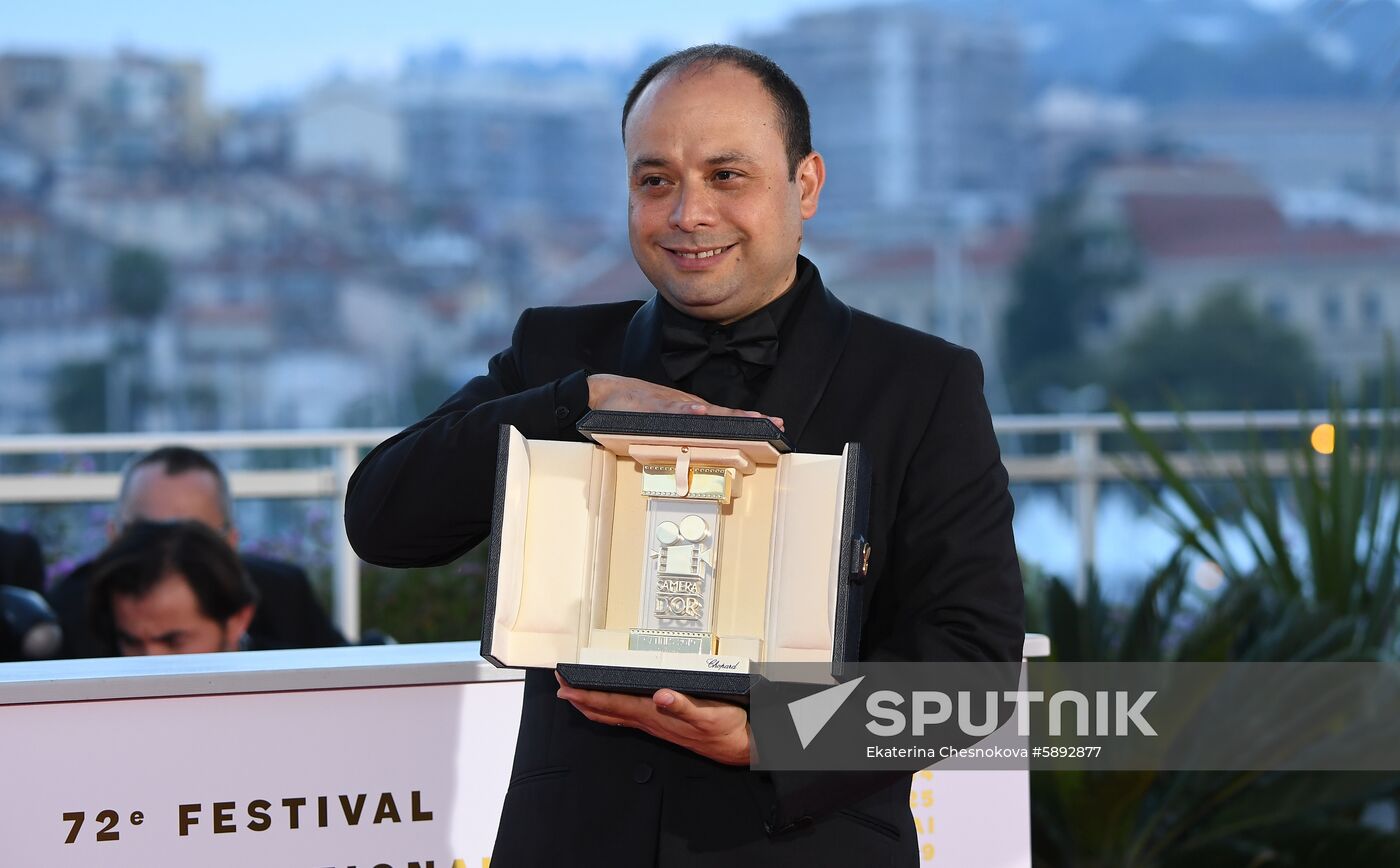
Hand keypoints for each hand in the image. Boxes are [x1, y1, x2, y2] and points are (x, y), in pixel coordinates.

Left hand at [555, 672, 751, 765]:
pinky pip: (628, 719)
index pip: (614, 704)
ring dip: (594, 706)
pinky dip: (612, 711)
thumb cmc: (728, 730)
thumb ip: (683, 704)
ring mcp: (656, 726)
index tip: (566, 686)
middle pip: (608, 711)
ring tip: (577, 697)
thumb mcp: (709, 714)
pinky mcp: (664, 726)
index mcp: (656, 715)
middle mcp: (651, 722)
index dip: (588, 695)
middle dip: (582, 699)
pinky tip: (611, 709)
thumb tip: (660, 695)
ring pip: (615, 716)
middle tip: (561, 687)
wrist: (744, 747)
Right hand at [586, 374, 783, 430]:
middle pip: (725, 414)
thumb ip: (684, 428)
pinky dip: (687, 411)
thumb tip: (704, 443)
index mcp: (692, 412)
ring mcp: (672, 406)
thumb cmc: (634, 406)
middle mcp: (688, 407)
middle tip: (776, 424)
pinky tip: (700, 412)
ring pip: (706, 412)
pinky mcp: (653, 407)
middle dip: (752, 419)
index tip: (774, 426)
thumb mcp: (664, 419)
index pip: (727, 417)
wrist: (604, 392)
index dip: (750, 422)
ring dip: (729, 415)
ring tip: (751, 419)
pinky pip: (672, 410)